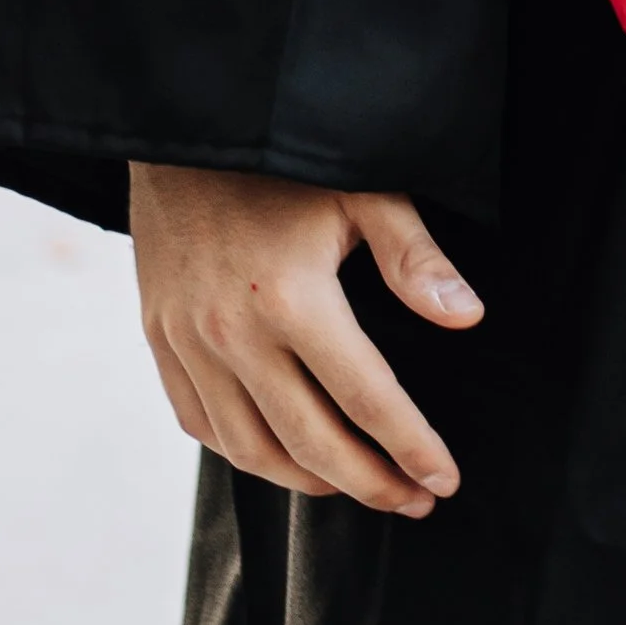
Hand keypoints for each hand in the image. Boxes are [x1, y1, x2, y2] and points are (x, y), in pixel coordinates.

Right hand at [129, 164, 482, 514]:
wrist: (187, 124)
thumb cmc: (286, 156)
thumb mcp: (363, 189)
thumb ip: (415, 258)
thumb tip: (466, 317)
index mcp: (294, 297)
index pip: (368, 399)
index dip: (411, 447)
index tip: (445, 480)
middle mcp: (234, 334)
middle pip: (312, 442)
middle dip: (371, 483)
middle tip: (415, 500)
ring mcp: (187, 341)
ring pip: (251, 449)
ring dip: (309, 480)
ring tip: (357, 483)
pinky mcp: (158, 337)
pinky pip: (199, 422)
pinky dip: (243, 453)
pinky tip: (280, 454)